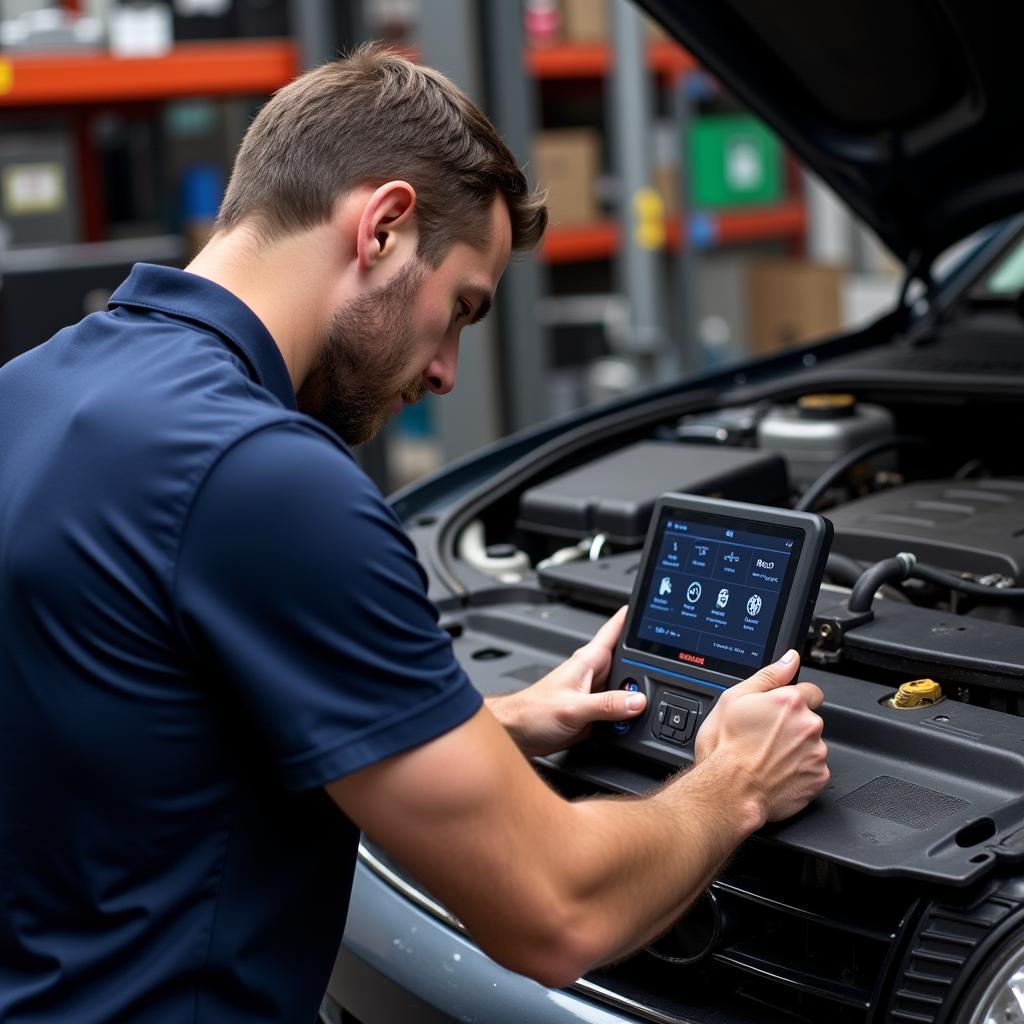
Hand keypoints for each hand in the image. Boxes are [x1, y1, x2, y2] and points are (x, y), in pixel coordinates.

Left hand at [487, 607, 646, 756]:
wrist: (518, 734)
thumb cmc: (533, 712)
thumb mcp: (573, 708)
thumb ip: (606, 704)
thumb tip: (637, 700)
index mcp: (588, 660)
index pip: (617, 627)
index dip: (636, 615)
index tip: (656, 606)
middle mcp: (594, 672)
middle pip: (632, 660)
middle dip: (651, 666)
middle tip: (667, 677)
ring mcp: (597, 691)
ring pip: (630, 686)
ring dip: (639, 695)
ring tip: (650, 705)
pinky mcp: (597, 711)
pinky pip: (622, 708)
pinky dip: (631, 715)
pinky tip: (634, 723)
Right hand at [694, 651, 828, 823]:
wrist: (728, 791)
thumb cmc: (725, 747)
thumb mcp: (734, 699)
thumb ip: (769, 675)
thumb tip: (789, 659)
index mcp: (790, 701)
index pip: (810, 691)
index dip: (792, 701)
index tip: (778, 713)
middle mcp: (809, 725)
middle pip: (809, 720)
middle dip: (792, 727)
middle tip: (765, 737)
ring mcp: (816, 754)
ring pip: (811, 746)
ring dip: (796, 750)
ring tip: (768, 758)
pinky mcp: (818, 779)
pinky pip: (813, 770)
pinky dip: (799, 772)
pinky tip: (776, 773)